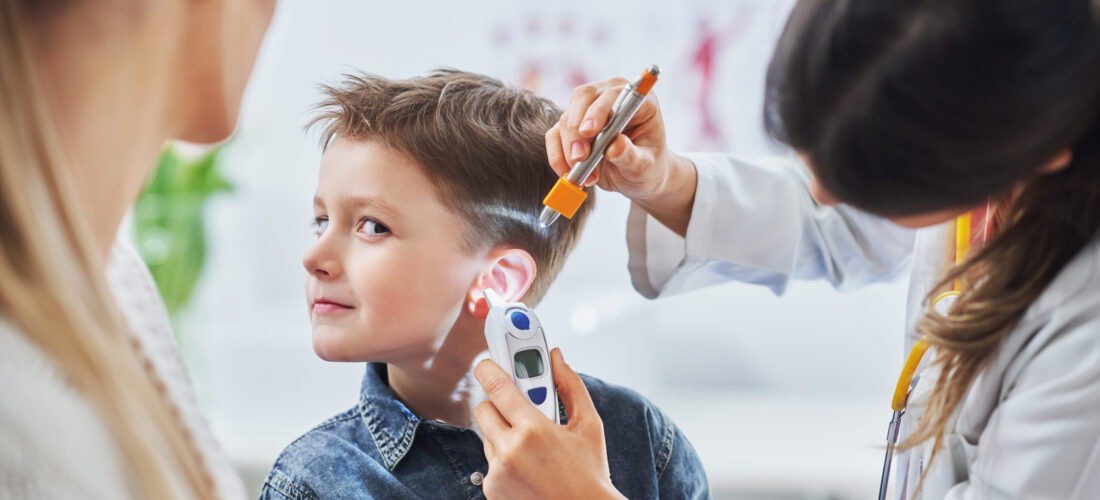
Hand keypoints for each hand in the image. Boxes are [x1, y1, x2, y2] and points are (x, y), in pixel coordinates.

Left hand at [474, 349, 624, 499]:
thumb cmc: (590, 471)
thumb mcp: (588, 425)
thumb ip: (571, 386)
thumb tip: (557, 357)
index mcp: (534, 430)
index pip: (497, 387)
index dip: (489, 369)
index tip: (487, 363)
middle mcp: (509, 452)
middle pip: (484, 409)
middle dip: (499, 404)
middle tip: (520, 407)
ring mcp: (497, 473)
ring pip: (486, 436)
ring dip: (503, 432)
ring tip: (533, 445)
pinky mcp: (491, 490)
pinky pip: (489, 460)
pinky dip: (503, 458)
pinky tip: (528, 465)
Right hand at [546, 77, 696, 234]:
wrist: (636, 176)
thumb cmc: (647, 167)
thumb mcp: (644, 166)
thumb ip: (631, 156)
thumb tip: (615, 146)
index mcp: (636, 100)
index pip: (613, 95)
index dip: (598, 111)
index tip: (589, 132)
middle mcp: (610, 97)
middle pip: (583, 98)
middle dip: (576, 129)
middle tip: (579, 157)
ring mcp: (588, 109)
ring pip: (566, 119)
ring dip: (569, 150)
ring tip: (586, 176)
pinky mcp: (571, 125)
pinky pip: (554, 136)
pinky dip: (557, 157)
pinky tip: (569, 174)